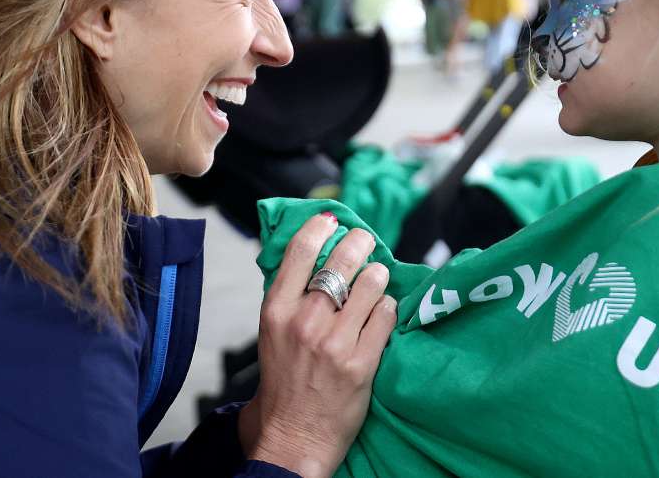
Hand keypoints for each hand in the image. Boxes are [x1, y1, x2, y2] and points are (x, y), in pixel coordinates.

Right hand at [240, 213, 396, 477]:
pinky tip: (383, 311)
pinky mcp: (362, 362)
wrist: (293, 437)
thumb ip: (289, 299)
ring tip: (378, 276)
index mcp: (276, 312)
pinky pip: (385, 315)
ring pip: (370, 284)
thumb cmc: (283, 385)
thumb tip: (312, 260)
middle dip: (359, 243)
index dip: (319, 228)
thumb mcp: (271, 335)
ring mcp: (335, 342)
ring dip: (378, 275)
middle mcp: (304, 321)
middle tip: (366, 240)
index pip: (299, 253)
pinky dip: (387, 308)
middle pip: (341, 261)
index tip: (331, 220)